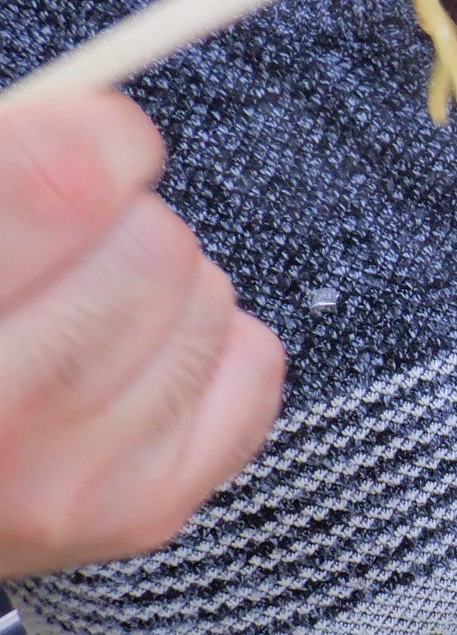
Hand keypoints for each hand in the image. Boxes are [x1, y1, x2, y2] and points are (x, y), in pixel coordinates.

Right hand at [0, 94, 285, 577]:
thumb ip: (14, 166)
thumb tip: (104, 122)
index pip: (63, 187)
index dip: (101, 137)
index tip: (100, 135)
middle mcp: (1, 418)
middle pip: (154, 245)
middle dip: (126, 218)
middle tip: (74, 238)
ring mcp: (76, 481)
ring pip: (210, 301)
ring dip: (167, 282)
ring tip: (91, 303)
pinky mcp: (144, 512)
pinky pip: (254, 365)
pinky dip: (211, 342)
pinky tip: (139, 355)